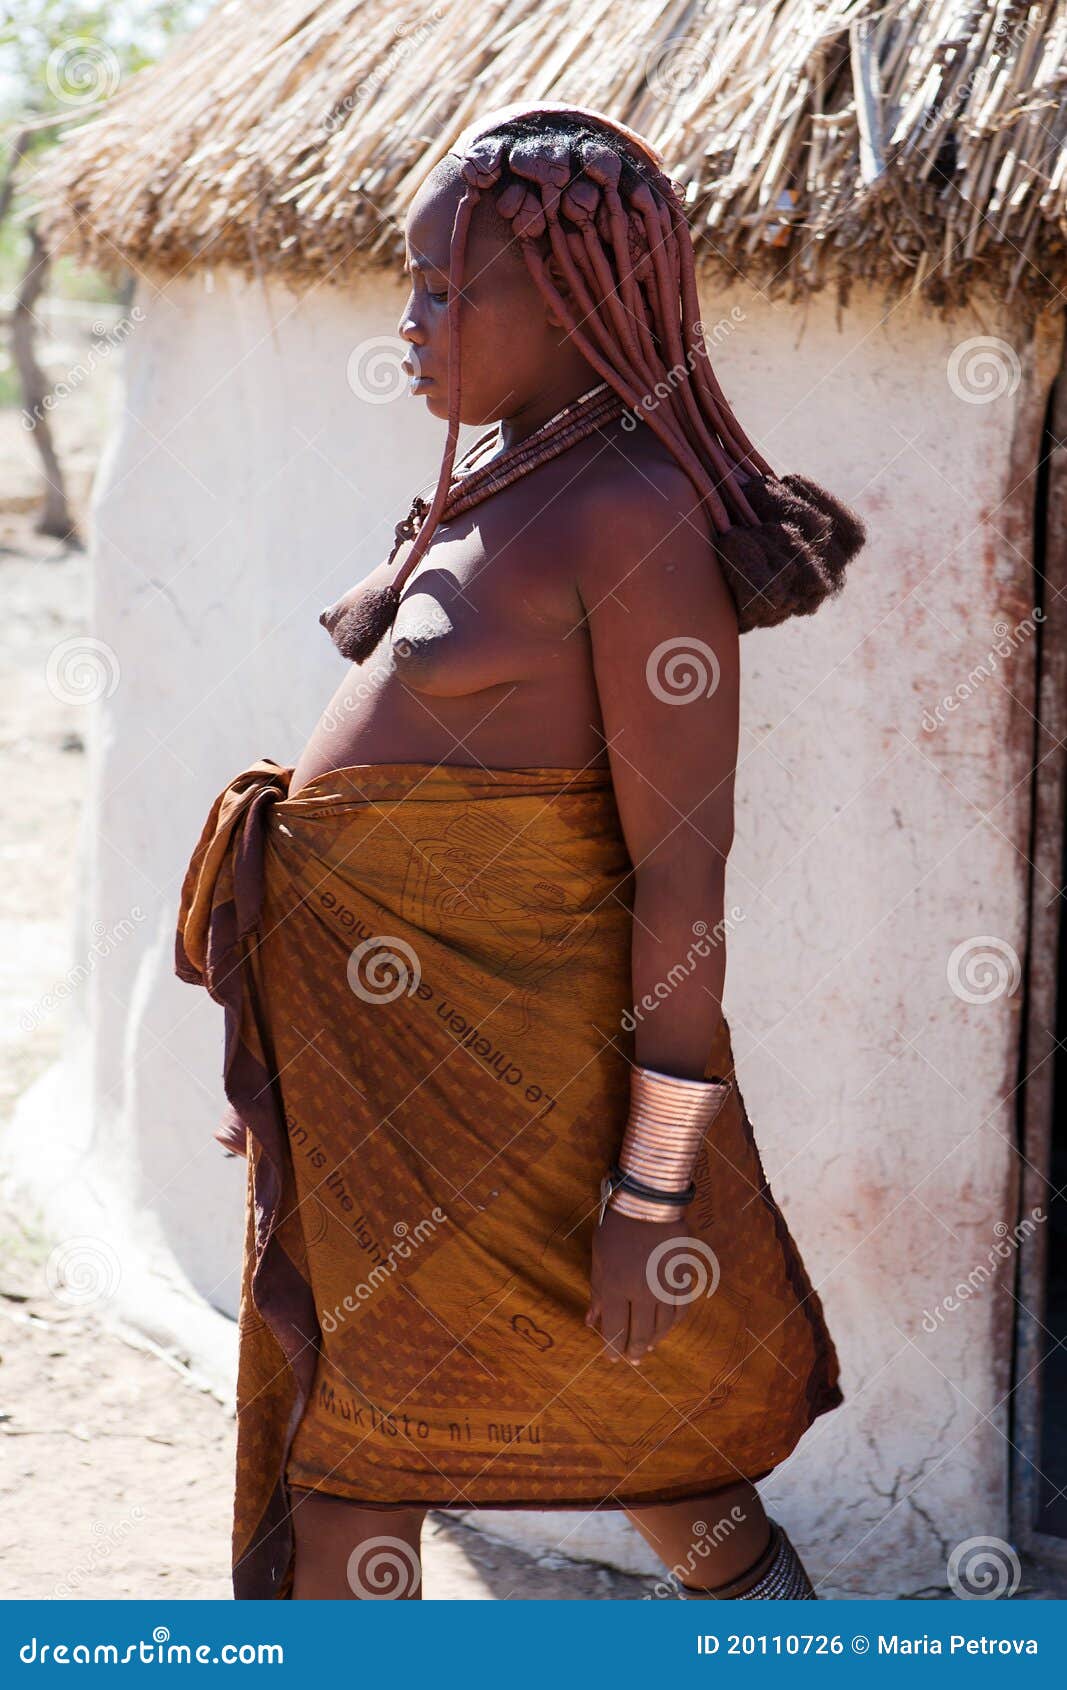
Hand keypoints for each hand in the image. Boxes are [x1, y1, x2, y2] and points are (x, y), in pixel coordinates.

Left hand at [585, 1205, 696, 1364]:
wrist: (649, 1202)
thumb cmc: (616, 1228)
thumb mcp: (599, 1258)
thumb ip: (597, 1292)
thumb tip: (590, 1322)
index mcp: (615, 1286)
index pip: (614, 1329)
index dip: (612, 1348)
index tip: (611, 1358)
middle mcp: (642, 1291)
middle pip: (640, 1332)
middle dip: (635, 1351)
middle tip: (632, 1360)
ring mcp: (665, 1286)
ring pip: (663, 1325)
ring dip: (655, 1340)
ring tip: (649, 1348)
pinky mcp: (682, 1277)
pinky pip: (681, 1309)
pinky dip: (673, 1323)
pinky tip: (666, 1327)